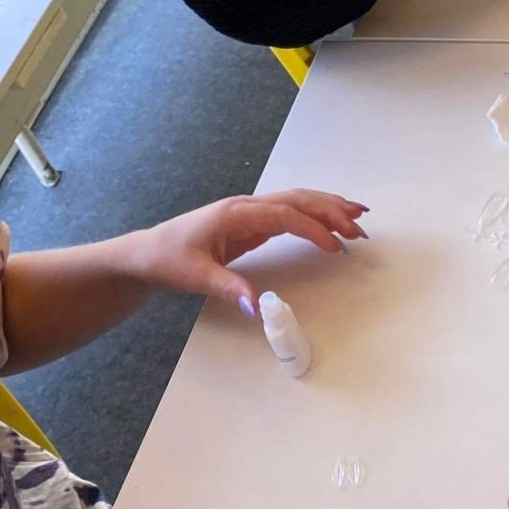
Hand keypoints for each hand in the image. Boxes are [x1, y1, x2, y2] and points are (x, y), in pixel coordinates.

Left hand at [129, 191, 367, 311]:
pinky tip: (331, 224)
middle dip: (331, 210)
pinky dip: (314, 216)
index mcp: (235, 213)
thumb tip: (259, 308)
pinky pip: (291, 214)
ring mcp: (251, 212)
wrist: (148, 252)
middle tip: (360, 227)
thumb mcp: (196, 276)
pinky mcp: (253, 223)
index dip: (312, 228)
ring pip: (297, 201)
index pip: (284, 214)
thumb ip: (229, 288)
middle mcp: (247, 206)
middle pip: (297, 199)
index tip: (336, 247)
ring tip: (359, 217)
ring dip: (328, 208)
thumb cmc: (169, 260)